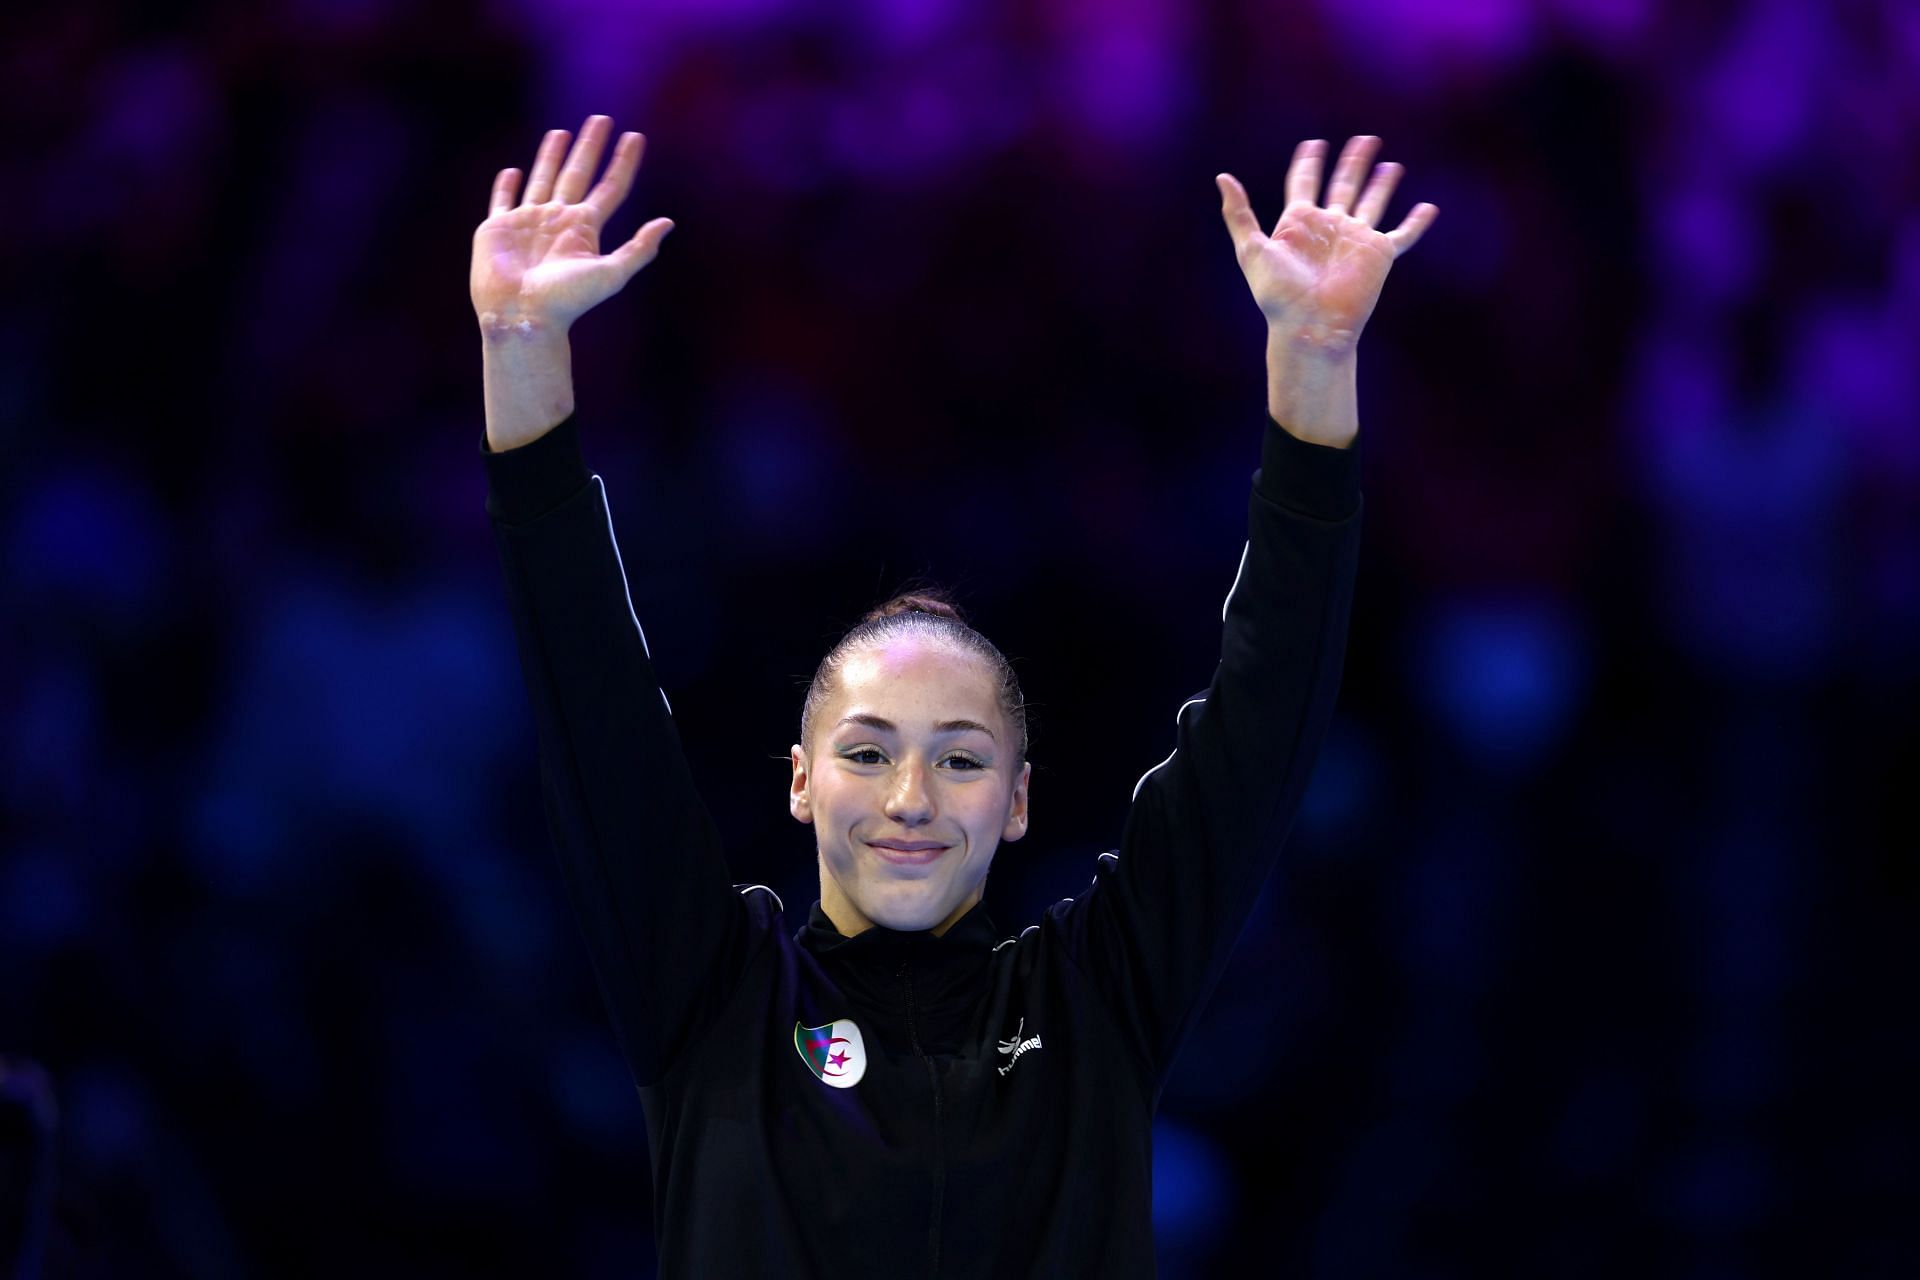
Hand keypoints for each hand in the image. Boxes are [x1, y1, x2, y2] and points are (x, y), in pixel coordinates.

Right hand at [470, 114, 673, 330]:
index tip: (636, 137)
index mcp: (585, 229)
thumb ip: (639, 249)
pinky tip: (513, 171)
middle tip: (601, 119)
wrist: (523, 316)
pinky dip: (506, 186)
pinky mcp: (497, 228)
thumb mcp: (611, 273)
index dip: (624, 162)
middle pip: (578, 174)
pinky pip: (502, 200)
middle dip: (590, 147)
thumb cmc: (567, 300)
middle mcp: (558, 221)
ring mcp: (527, 222)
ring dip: (551, 156)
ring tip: (561, 132)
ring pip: (543, 179)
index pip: (610, 187)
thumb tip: (668, 223)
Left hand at [1216, 136, 1436, 352]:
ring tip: (1392, 165)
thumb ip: (1239, 214)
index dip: (1308, 163)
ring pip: (1373, 202)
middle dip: (1353, 162)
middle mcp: (1329, 226)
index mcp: (1299, 223)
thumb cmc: (1277, 295)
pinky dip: (1417, 223)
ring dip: (1382, 184)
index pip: (1304, 183)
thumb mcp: (1251, 250)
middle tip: (1365, 139)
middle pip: (1343, 184)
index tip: (1313, 144)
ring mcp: (1355, 239)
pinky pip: (1403, 235)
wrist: (1309, 327)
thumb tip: (1222, 177)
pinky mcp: (1379, 254)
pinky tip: (1428, 208)